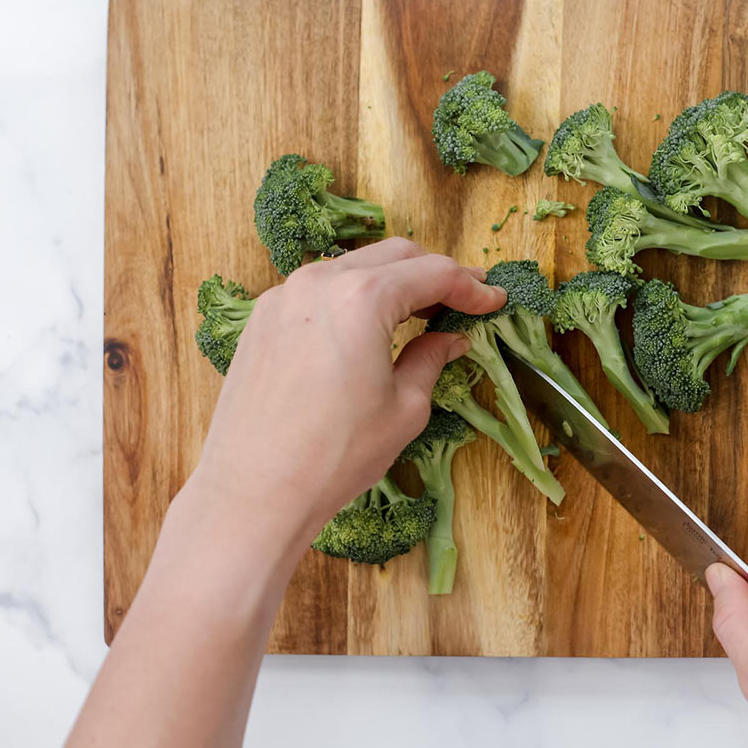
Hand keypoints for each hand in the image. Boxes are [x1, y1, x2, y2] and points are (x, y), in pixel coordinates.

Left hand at [192, 238, 506, 532]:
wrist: (253, 491)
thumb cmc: (335, 456)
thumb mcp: (404, 409)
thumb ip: (431, 359)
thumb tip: (450, 338)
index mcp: (363, 298)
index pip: (433, 273)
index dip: (471, 287)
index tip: (494, 300)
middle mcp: (320, 282)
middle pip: (394, 255)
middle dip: (434, 273)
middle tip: (464, 300)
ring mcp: (284, 296)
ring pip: (354, 266)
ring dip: (392, 281)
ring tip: (419, 313)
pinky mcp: (262, 318)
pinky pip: (320, 290)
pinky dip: (353, 296)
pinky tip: (367, 328)